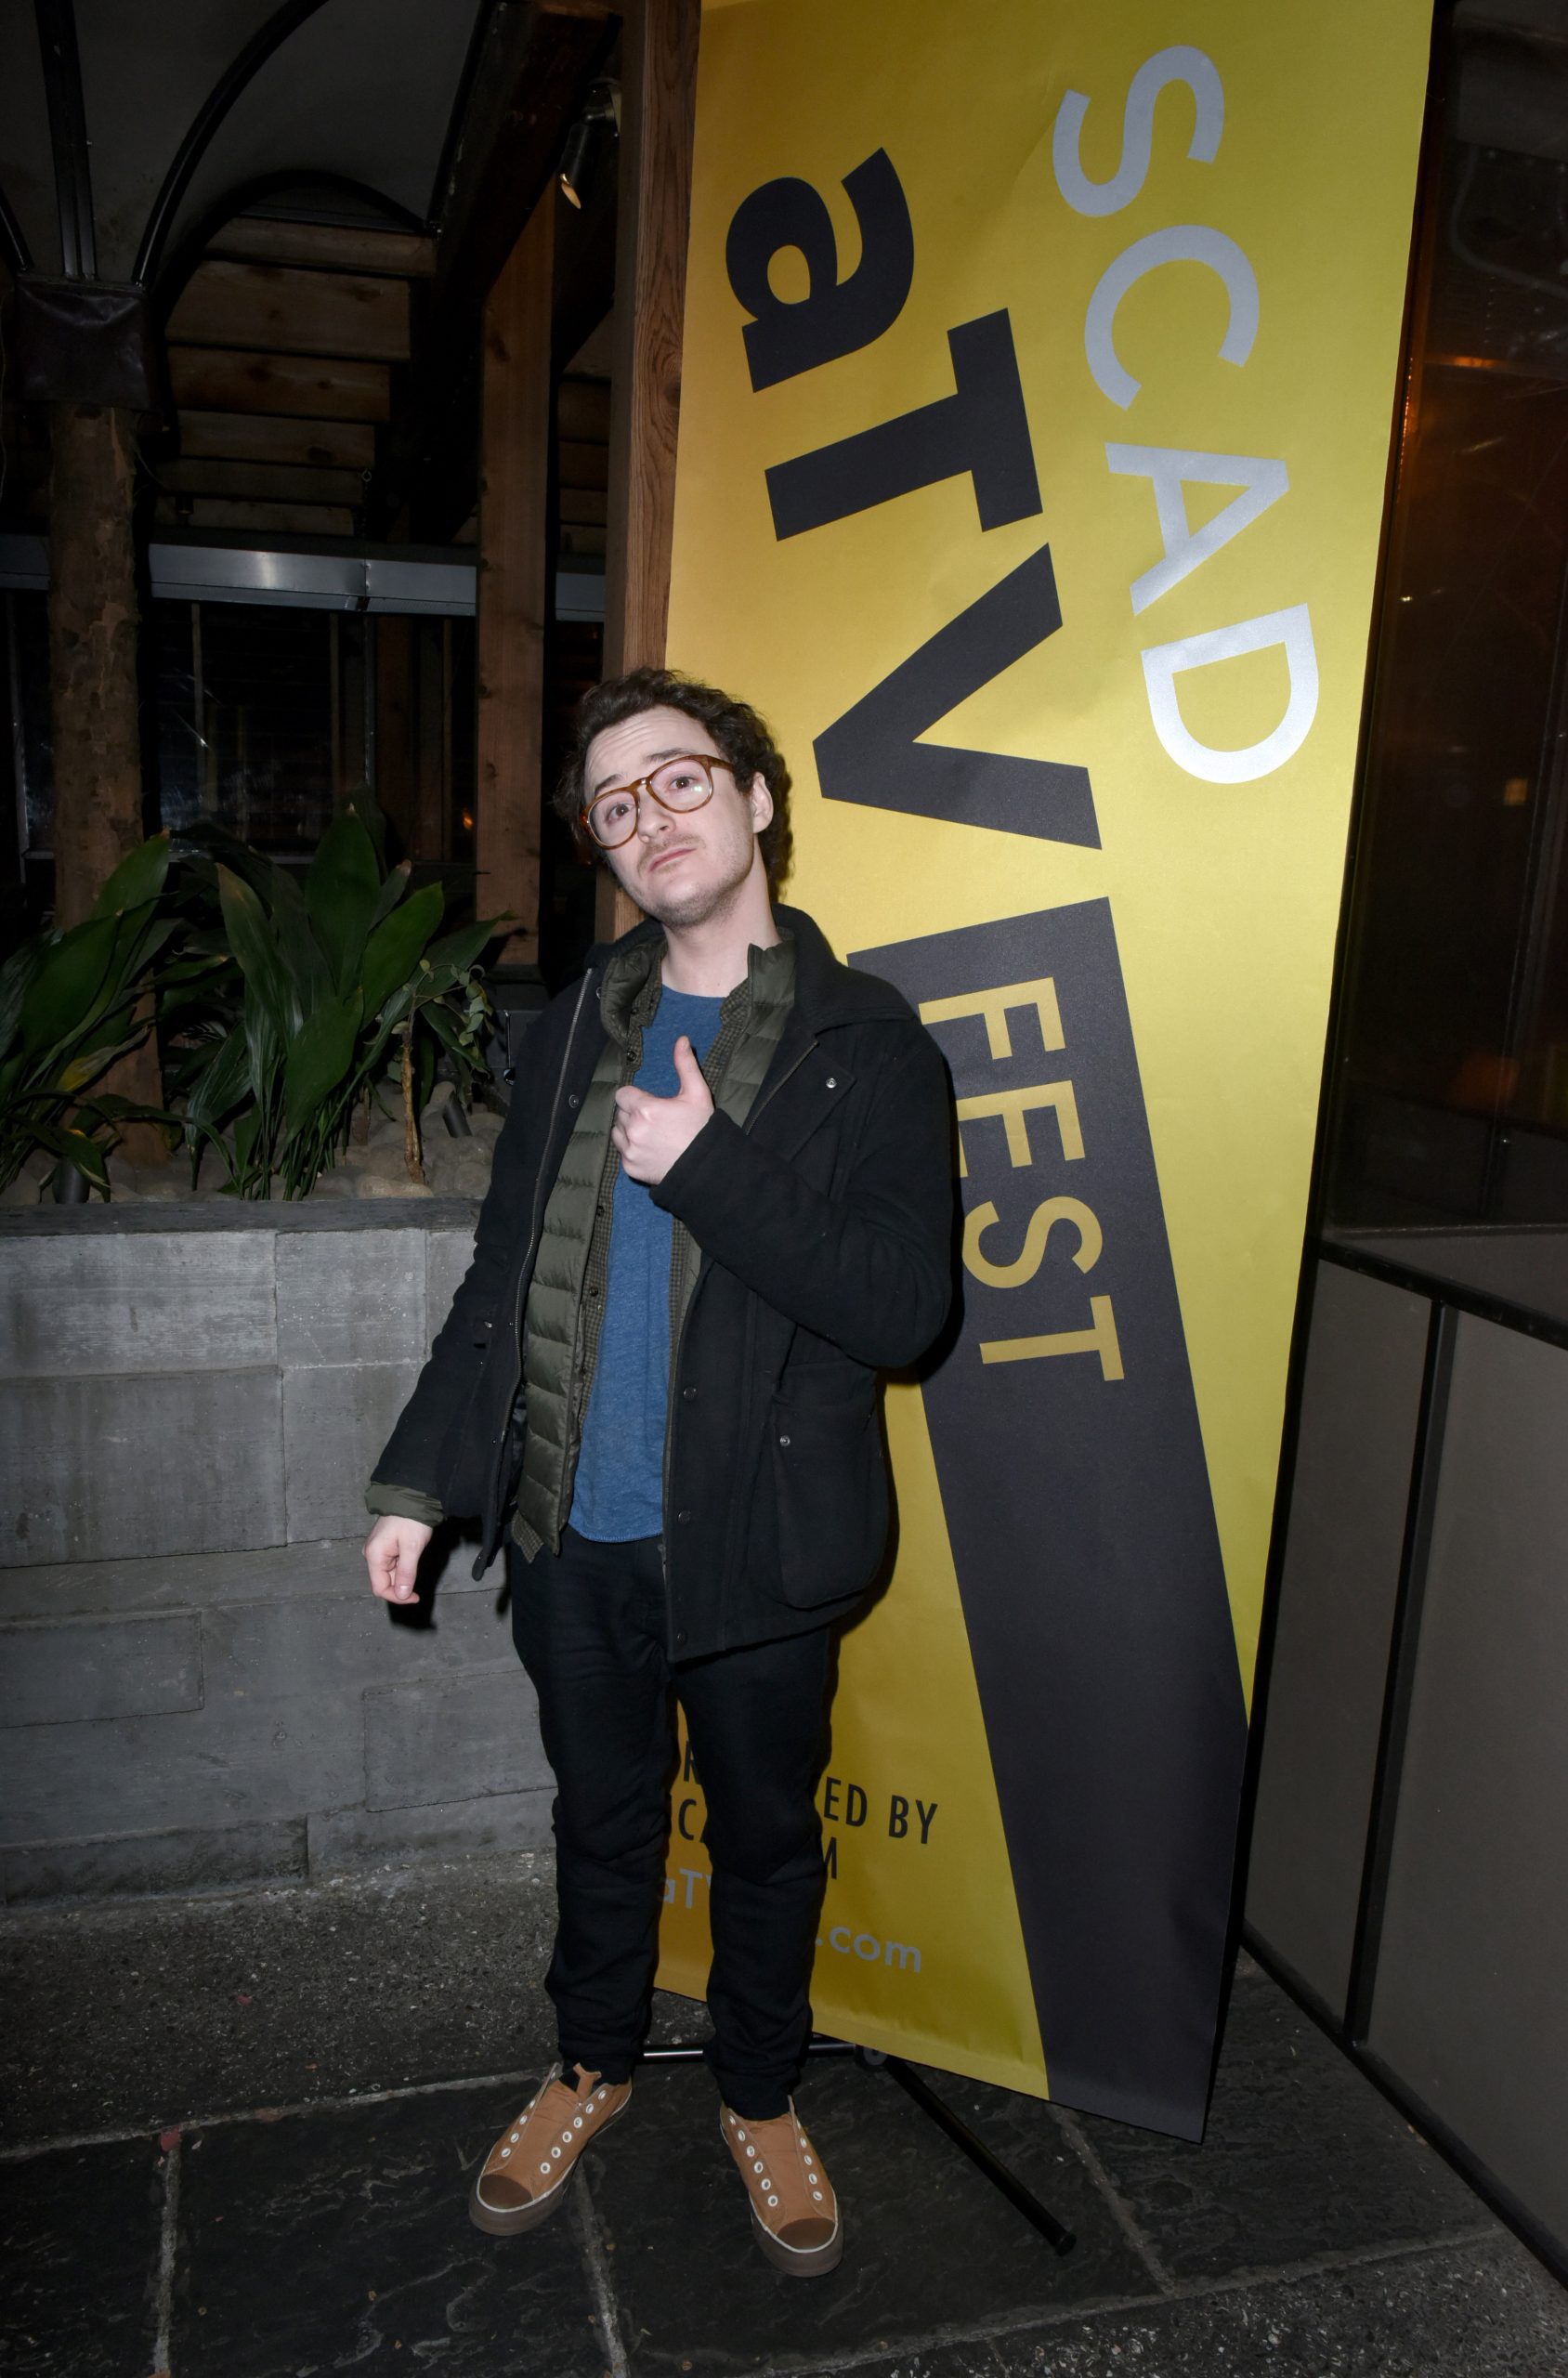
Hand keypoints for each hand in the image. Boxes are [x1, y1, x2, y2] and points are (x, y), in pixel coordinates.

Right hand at [364, 1515, 432, 1604]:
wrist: (411, 1496)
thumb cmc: (411, 1520)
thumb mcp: (412, 1547)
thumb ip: (406, 1572)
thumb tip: (401, 1595)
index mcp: (374, 1556)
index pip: (380, 1588)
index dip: (397, 1597)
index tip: (415, 1597)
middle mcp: (371, 1554)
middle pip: (384, 1582)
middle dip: (401, 1587)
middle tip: (419, 1586)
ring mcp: (377, 1550)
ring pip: (389, 1574)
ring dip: (403, 1576)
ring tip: (416, 1563)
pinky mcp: (384, 1546)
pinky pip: (391, 1564)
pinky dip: (402, 1568)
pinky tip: (412, 1559)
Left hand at [612, 1034, 713, 1184]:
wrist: (706, 1167)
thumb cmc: (701, 1128)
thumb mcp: (697, 1093)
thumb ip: (685, 1064)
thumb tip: (681, 1038)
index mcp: (645, 1109)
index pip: (622, 1095)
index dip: (636, 1097)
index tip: (651, 1103)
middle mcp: (633, 1130)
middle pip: (620, 1113)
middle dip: (633, 1113)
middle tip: (656, 1120)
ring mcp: (630, 1151)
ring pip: (618, 1132)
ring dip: (629, 1130)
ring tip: (652, 1134)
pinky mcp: (629, 1167)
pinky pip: (622, 1152)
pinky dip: (632, 1150)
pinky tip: (652, 1149)